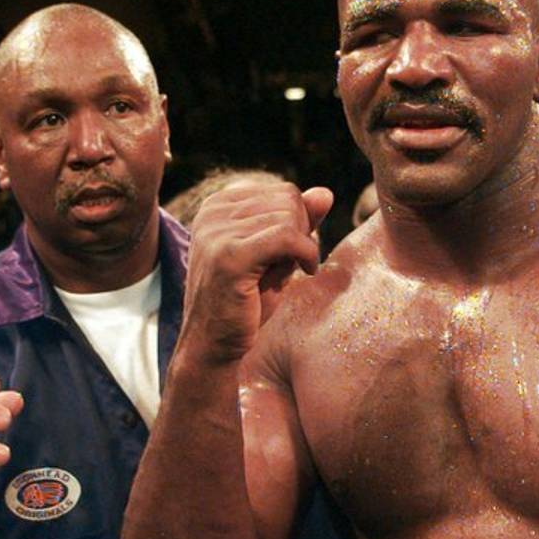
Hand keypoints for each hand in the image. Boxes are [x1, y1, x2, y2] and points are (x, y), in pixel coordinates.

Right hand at [183, 182, 331, 361]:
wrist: (213, 345)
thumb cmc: (246, 303)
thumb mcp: (276, 256)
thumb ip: (298, 223)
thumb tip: (326, 193)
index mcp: (218, 206)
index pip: (283, 192)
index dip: (301, 224)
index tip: (293, 254)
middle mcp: (212, 212)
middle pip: (288, 200)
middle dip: (302, 233)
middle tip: (293, 266)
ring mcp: (217, 232)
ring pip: (289, 217)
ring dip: (303, 247)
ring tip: (290, 273)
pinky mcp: (229, 256)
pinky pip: (287, 237)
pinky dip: (307, 254)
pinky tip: (306, 272)